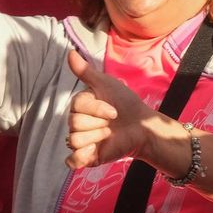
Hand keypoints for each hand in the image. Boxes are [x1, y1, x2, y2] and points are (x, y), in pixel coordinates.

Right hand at [66, 50, 157, 168]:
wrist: (143, 127)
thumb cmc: (126, 103)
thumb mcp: (107, 85)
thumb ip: (86, 71)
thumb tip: (69, 52)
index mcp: (79, 107)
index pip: (77, 106)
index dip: (98, 109)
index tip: (114, 111)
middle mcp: (76, 123)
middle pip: (75, 124)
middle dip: (99, 123)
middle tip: (111, 124)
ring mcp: (81, 140)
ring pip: (75, 140)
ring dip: (97, 137)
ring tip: (108, 134)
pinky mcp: (86, 157)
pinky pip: (72, 160)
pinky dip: (82, 157)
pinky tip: (96, 150)